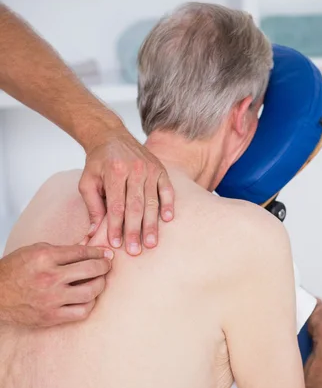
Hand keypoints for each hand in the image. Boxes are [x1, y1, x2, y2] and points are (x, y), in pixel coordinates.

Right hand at [0, 243, 113, 326]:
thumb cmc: (16, 270)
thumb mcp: (35, 251)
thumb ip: (62, 250)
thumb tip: (90, 249)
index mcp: (45, 257)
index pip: (81, 252)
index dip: (98, 252)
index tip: (106, 254)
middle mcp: (50, 278)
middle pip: (91, 270)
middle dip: (104, 266)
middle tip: (107, 265)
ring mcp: (52, 299)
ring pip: (90, 292)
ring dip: (100, 284)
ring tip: (99, 281)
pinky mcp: (52, 317)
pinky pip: (82, 312)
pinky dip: (89, 304)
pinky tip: (88, 298)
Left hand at [79, 125, 174, 254]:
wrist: (111, 136)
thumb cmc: (98, 163)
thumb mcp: (88, 181)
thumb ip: (92, 206)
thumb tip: (93, 232)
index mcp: (114, 172)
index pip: (116, 205)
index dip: (116, 226)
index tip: (116, 244)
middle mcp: (134, 169)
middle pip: (135, 206)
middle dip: (135, 230)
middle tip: (135, 251)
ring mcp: (149, 169)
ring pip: (151, 201)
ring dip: (152, 224)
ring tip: (151, 243)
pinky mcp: (160, 170)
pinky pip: (167, 190)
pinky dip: (168, 205)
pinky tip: (167, 220)